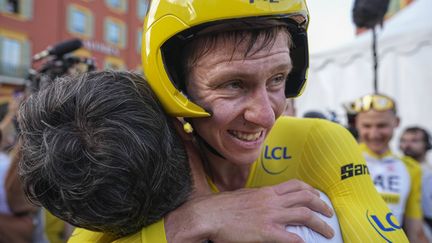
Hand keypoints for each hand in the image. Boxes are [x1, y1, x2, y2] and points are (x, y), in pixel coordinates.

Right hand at [165, 179, 334, 242]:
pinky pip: (290, 237)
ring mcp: (270, 216)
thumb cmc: (224, 206)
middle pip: (305, 197)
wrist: (209, 214)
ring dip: (320, 223)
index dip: (310, 190)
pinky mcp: (266, 232)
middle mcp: (272, 201)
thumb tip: (268, 201)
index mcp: (266, 192)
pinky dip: (301, 240)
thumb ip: (260, 198)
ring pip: (304, 214)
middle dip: (322, 205)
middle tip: (329, 213)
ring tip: (328, 231)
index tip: (317, 196)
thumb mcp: (245, 196)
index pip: (295, 185)